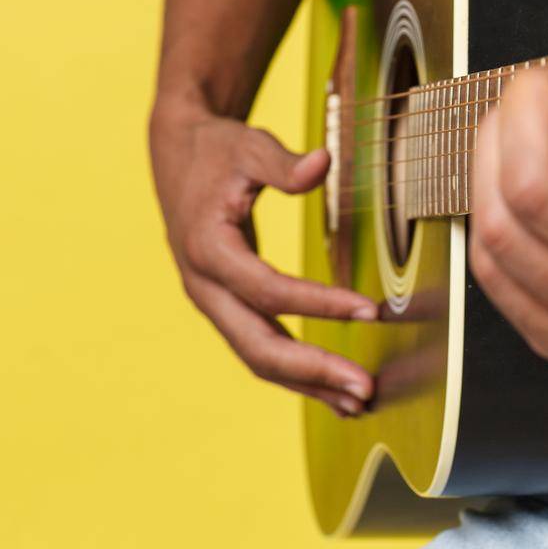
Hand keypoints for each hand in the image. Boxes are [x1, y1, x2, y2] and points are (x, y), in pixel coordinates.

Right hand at [149, 104, 376, 415]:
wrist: (178, 155)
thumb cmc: (218, 150)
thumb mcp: (250, 146)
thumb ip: (285, 164)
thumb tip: (323, 162)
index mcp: (208, 248)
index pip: (269, 291)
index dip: (320, 304)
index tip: (369, 310)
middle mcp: (204, 287)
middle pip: (258, 347)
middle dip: (313, 372)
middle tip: (365, 389)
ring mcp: (212, 302)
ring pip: (258, 358)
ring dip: (308, 384)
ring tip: (358, 402)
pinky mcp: (224, 306)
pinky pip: (259, 346)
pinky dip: (295, 369)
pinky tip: (330, 384)